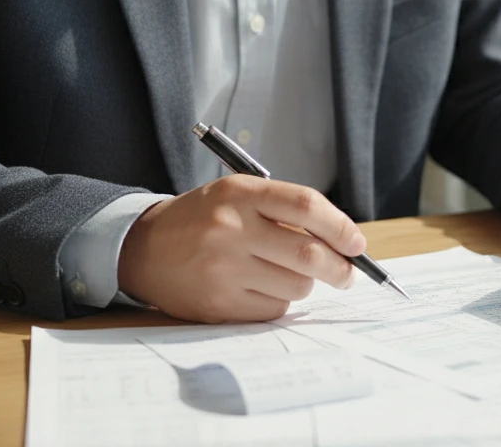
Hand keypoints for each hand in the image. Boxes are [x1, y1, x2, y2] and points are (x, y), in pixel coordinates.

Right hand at [117, 174, 366, 322]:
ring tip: (288, 274)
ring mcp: (224, 269)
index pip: (306, 206)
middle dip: (340, 267)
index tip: (356, 243)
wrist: (144, 249)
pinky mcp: (219, 303)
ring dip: (305, 283)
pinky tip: (261, 287)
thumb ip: (285, 210)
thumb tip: (343, 241)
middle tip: (347, 273)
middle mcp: (231, 229)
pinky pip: (274, 307)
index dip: (341, 226)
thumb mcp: (238, 196)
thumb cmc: (204, 220)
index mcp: (240, 194)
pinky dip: (280, 300)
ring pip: (297, 285)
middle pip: (309, 253)